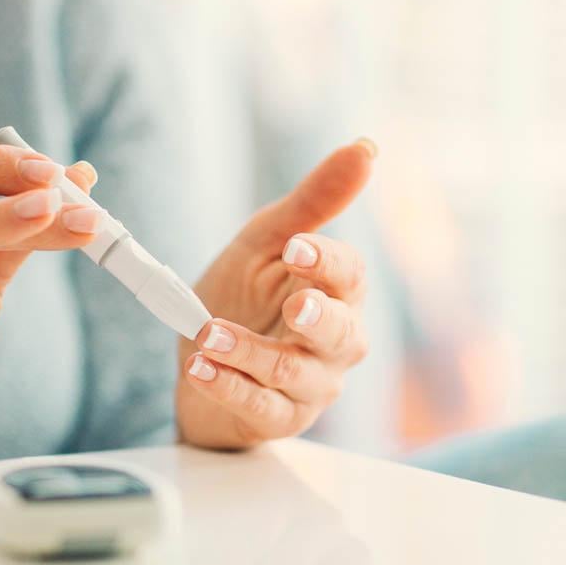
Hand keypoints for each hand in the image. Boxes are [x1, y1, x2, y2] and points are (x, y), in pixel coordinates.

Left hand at [177, 141, 374, 448]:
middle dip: (319, 319)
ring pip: (294, 373)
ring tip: (209, 333)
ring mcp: (310, 386)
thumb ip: (313, 202)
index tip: (296, 247)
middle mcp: (335, 343)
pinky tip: (199, 369)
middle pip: (344, 334)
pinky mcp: (276, 417)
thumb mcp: (268, 242)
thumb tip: (366, 147)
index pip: (350, 277)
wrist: (202, 360)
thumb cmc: (245, 296)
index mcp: (338, 293)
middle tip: (294, 305)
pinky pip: (258, 405)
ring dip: (251, 353)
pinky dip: (227, 387)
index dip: (327, 262)